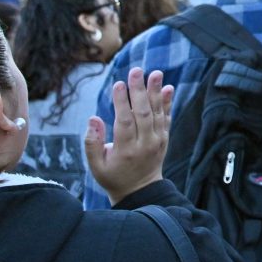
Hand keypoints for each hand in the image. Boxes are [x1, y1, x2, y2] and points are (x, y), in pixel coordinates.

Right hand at [85, 68, 173, 204]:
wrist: (140, 191)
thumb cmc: (113, 176)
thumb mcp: (96, 166)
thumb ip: (93, 143)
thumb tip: (93, 118)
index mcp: (126, 150)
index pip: (125, 122)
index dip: (121, 102)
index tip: (118, 84)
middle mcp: (145, 144)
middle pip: (143, 113)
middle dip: (139, 90)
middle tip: (136, 71)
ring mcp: (157, 141)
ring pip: (157, 113)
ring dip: (156, 92)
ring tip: (155, 73)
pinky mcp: (164, 139)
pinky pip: (167, 118)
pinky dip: (168, 103)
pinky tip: (169, 88)